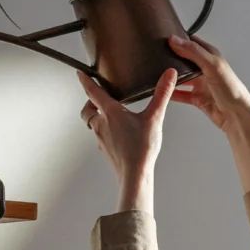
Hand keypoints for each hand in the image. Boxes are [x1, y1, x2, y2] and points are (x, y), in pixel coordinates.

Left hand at [79, 68, 177, 213]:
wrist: (134, 175)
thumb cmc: (141, 147)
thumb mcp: (154, 117)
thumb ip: (162, 94)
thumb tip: (169, 75)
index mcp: (111, 113)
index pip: (93, 92)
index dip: (86, 81)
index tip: (80, 74)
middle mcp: (102, 125)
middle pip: (88, 110)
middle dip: (90, 103)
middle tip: (96, 98)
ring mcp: (102, 139)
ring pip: (94, 125)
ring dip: (98, 117)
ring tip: (111, 115)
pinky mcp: (106, 150)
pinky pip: (102, 137)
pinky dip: (106, 131)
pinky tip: (119, 134)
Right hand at [168, 36, 249, 191]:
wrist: (237, 116)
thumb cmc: (232, 90)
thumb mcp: (212, 66)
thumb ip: (193, 53)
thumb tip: (175, 40)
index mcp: (211, 56)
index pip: (192, 43)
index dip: (179, 39)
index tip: (163, 38)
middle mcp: (205, 68)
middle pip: (184, 60)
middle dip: (171, 58)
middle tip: (155, 56)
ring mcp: (201, 83)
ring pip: (181, 77)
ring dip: (171, 77)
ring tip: (156, 73)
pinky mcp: (197, 98)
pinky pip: (181, 94)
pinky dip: (172, 93)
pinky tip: (163, 91)